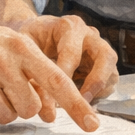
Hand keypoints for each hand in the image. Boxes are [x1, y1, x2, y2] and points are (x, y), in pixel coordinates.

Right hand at [0, 0, 101, 129]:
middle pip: (30, 108)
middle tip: (9, 90)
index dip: (77, 105)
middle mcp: (4, 62)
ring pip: (6, 117)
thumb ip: (35, 70)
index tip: (93, 125)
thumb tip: (55, 104)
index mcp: (23, 48)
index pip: (57, 82)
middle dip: (23, 106)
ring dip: (1, 110)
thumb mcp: (13, 45)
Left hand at [3, 14, 118, 102]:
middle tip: (80, 101)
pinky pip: (110, 80)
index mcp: (69, 26)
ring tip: (81, 105)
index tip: (56, 97)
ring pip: (112, 69)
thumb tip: (44, 108)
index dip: (65, 77)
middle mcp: (89, 35)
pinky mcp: (102, 63)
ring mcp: (99, 48)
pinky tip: (81, 101)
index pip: (72, 53)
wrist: (36, 33)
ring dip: (99, 90)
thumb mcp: (23, 49)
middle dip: (95, 82)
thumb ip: (31, 75)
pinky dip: (99, 94)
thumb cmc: (29, 39)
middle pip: (106, 56)